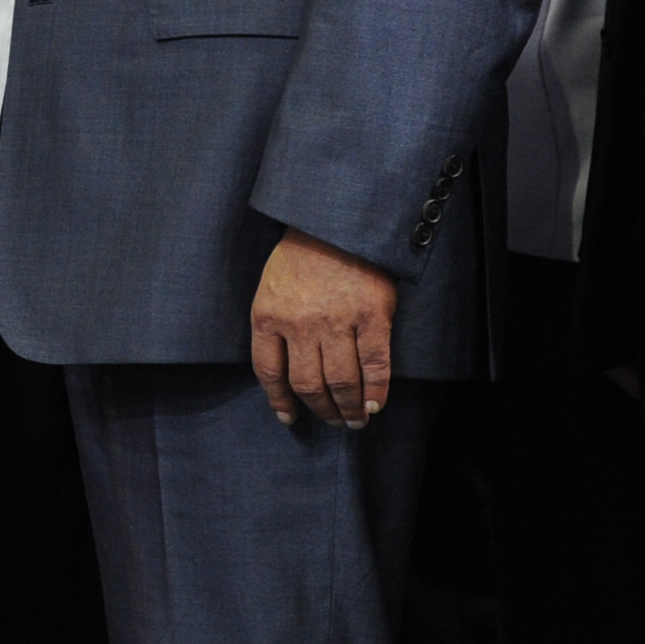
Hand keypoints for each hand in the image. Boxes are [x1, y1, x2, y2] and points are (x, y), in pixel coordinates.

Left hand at [251, 228, 397, 426]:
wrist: (337, 221)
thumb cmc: (302, 256)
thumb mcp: (272, 288)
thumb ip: (275, 326)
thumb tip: (286, 374)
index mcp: (268, 315)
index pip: (269, 372)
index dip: (280, 400)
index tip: (289, 418)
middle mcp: (299, 323)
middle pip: (307, 384)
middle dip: (321, 410)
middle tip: (333, 421)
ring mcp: (337, 320)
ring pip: (340, 381)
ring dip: (349, 408)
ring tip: (355, 420)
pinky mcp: (372, 315)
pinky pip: (375, 364)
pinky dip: (376, 389)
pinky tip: (375, 403)